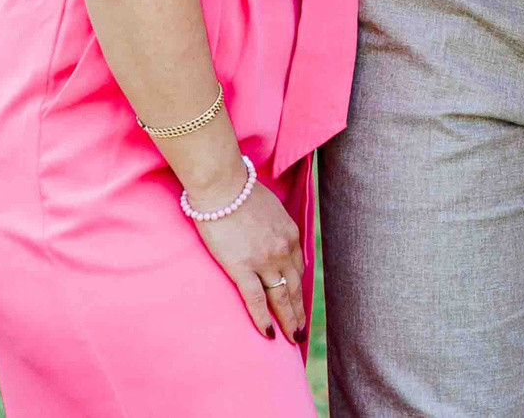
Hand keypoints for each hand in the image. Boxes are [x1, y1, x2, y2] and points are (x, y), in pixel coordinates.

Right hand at [188, 166, 307, 339]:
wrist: (222, 187)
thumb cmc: (240, 191)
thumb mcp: (270, 207)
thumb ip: (275, 227)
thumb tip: (274, 238)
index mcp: (290, 234)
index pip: (298, 267)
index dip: (298, 286)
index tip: (298, 300)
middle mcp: (283, 250)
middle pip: (294, 287)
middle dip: (298, 311)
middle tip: (301, 330)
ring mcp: (264, 261)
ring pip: (280, 297)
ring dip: (288, 320)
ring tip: (292, 337)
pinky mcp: (242, 268)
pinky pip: (256, 299)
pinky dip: (262, 319)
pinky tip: (268, 333)